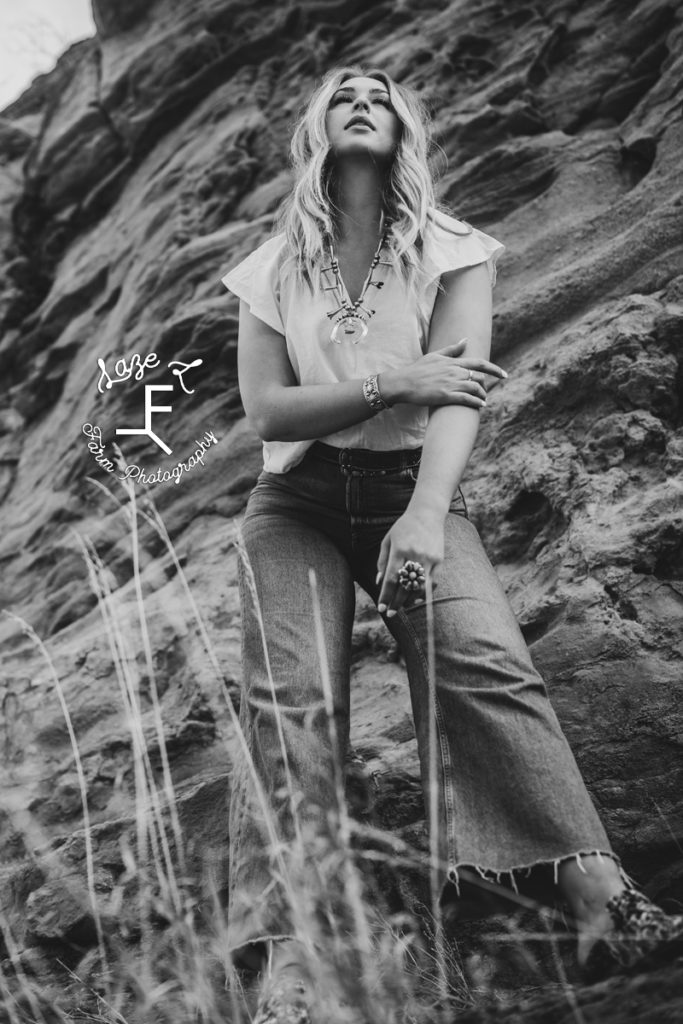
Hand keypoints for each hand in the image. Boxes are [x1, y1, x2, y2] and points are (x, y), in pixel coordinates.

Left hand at [375, 509, 443, 616]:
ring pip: (420, 587)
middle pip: (406, 586)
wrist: (427, 514)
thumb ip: (382, 561)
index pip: (391, 578)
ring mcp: (429, 559)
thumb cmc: (403, 527)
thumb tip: (378, 582)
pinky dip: (424, 592)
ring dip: (410, 599)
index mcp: (400, 549)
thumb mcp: (388, 541)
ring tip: (402, 606)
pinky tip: (416, 597)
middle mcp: (415, 555)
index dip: (386, 595)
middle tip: (390, 613)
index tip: (381, 608)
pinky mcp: (439, 560)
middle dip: (397, 603)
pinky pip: (432, 582)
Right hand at [380, 338, 506, 409]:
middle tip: (485, 391)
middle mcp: (455, 372)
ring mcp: (451, 384)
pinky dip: (476, 402)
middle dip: (486, 386)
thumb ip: (452, 349)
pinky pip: (467, 399)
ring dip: (482, 395)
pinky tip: (481, 406)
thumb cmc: (418, 369)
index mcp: (454, 362)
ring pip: (475, 389)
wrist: (404, 383)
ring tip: (483, 400)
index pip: (480, 364)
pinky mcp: (446, 396)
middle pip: (479, 378)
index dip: (495, 369)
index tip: (505, 375)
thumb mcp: (435, 355)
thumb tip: (465, 340)